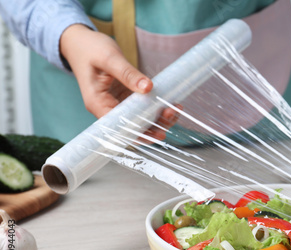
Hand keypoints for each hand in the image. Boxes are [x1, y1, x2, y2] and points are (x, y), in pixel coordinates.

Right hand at [59, 24, 176, 140]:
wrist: (80, 42)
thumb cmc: (90, 49)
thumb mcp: (109, 58)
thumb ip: (127, 73)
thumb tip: (147, 88)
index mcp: (97, 103)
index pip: (119, 127)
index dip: (139, 132)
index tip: (158, 132)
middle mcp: (107, 108)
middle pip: (132, 126)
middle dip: (153, 126)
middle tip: (171, 114)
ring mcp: (117, 104)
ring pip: (139, 119)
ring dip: (158, 118)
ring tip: (175, 109)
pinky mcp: (125, 98)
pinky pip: (142, 108)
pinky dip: (156, 107)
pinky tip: (170, 103)